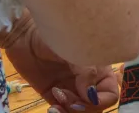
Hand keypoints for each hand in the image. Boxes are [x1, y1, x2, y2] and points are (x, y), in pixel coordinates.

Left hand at [1, 14, 119, 112]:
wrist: (27, 34)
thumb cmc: (59, 34)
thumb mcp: (78, 50)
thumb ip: (89, 73)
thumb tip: (92, 96)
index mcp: (100, 68)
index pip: (111, 94)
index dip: (101, 100)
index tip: (86, 96)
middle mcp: (89, 81)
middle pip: (96, 106)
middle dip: (84, 108)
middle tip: (68, 100)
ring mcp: (72, 88)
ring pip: (80, 111)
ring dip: (70, 111)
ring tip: (58, 99)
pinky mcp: (55, 94)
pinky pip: (63, 111)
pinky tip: (52, 107)